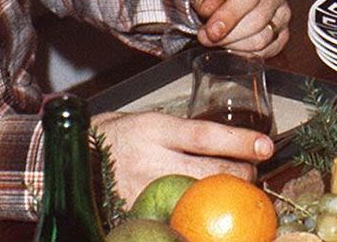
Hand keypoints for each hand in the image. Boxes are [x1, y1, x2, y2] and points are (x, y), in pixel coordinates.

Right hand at [93, 110, 272, 204]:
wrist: (71, 162)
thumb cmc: (110, 136)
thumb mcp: (144, 120)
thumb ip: (176, 129)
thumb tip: (216, 139)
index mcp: (154, 130)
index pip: (204, 136)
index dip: (238, 142)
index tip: (265, 145)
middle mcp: (151, 161)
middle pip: (209, 171)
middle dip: (241, 174)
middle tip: (254, 172)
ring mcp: (144, 192)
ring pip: (197, 197)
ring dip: (221, 195)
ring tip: (232, 191)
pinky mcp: (138, 215)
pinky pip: (175, 216)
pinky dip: (193, 215)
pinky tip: (202, 214)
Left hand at [187, 0, 288, 54]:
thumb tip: (210, 9)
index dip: (229, 16)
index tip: (211, 31)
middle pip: (257, 21)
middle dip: (228, 34)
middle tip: (206, 35)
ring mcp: (283, 12)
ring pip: (262, 39)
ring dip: (234, 45)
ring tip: (216, 38)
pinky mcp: (283, 33)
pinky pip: (265, 52)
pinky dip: (244, 53)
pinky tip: (231, 44)